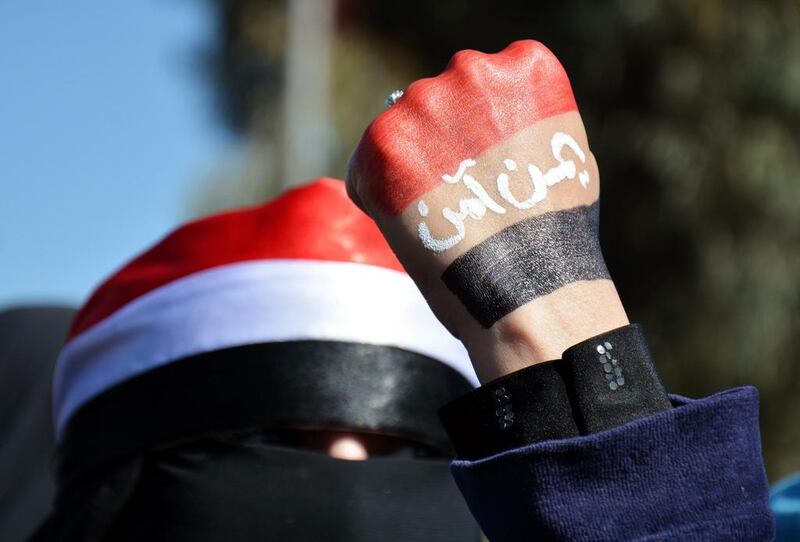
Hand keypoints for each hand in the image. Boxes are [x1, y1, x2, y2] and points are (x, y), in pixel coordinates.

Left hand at [347, 40, 627, 381]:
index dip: (476, 132)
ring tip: (439, 218)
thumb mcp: (565, 156)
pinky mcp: (383, 142)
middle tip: (457, 199)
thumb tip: (492, 132)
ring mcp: (424, 102)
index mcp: (523, 66)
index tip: (486, 171)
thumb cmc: (557, 238)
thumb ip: (524, 125)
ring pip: (397, 131)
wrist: (532, 289)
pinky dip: (376, 195)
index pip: (479, 83)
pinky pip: (364, 164)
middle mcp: (471, 69)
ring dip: (406, 169)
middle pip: (434, 103)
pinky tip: (412, 226)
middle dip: (438, 147)